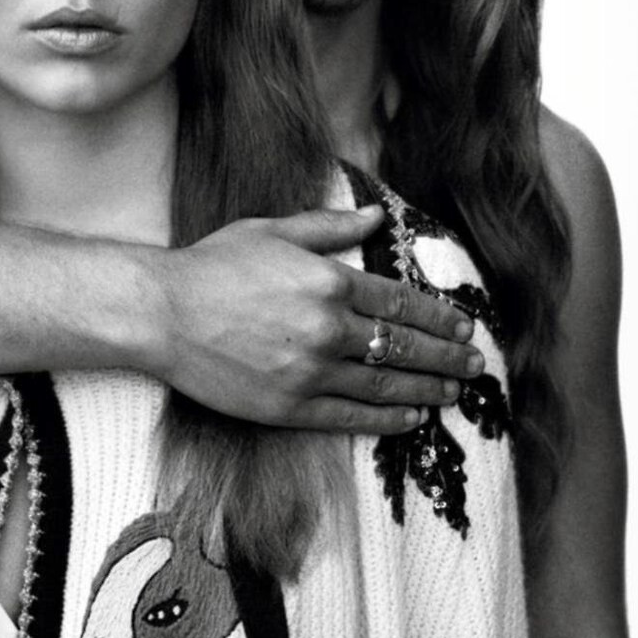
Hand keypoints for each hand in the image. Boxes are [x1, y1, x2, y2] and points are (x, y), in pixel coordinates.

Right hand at [153, 206, 483, 432]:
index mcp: (329, 281)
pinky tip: (411, 418)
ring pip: (386, 385)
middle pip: (405, 347)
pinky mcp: (289, 406)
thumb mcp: (273, 231)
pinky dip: (387, 419)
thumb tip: (376, 218)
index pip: (402, 303)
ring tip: (454, 393)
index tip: (464, 325)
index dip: (439, 317)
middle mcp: (328, 328)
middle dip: (447, 356)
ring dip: (428, 389)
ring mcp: (310, 372)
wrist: (162, 313)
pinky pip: (351, 417)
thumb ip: (330, 228)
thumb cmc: (212, 266)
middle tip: (475, 365)